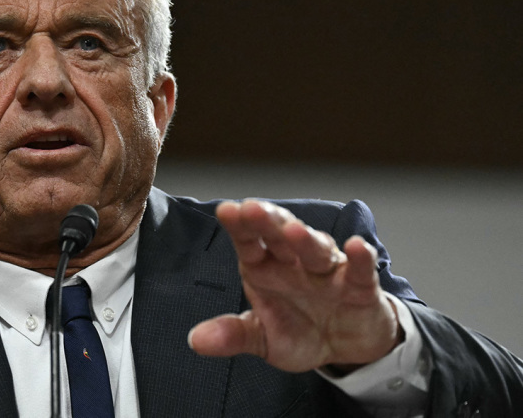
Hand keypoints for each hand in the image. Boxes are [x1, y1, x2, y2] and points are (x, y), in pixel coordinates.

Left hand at [188, 200, 401, 372]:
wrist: (346, 348)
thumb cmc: (300, 330)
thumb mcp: (263, 338)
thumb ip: (233, 335)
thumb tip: (196, 340)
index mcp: (265, 267)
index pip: (248, 242)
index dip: (238, 226)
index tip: (225, 210)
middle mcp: (294, 262)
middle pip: (279, 236)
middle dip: (267, 222)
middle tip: (252, 209)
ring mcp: (327, 270)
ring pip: (315, 249)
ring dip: (305, 239)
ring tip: (293, 231)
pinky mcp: (360, 285)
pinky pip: (361, 270)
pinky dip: (360, 258)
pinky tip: (357, 247)